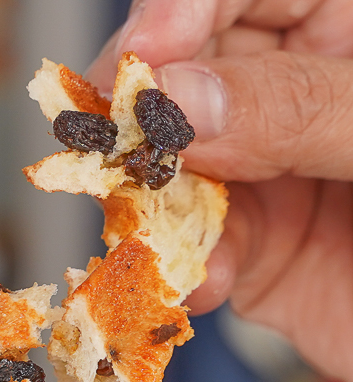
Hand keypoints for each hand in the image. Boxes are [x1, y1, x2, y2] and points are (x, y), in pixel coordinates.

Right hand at [86, 0, 352, 381]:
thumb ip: (303, 108)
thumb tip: (180, 100)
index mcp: (349, 28)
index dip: (182, 8)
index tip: (149, 56)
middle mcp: (298, 91)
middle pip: (184, 71)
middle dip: (147, 114)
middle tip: (124, 147)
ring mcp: (267, 170)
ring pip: (170, 165)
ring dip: (151, 202)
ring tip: (153, 228)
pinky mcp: (250, 245)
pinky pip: (189, 246)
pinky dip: (182, 268)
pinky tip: (206, 281)